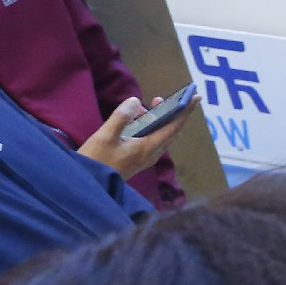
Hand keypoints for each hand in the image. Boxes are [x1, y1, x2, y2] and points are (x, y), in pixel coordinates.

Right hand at [78, 93, 197, 179]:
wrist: (89, 187)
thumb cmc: (96, 161)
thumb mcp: (105, 136)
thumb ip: (121, 117)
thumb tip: (135, 101)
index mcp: (148, 148)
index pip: (174, 127)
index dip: (185, 111)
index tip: (196, 97)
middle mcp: (152, 154)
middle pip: (169, 130)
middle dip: (168, 113)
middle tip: (157, 99)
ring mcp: (146, 158)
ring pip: (159, 135)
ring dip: (155, 120)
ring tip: (138, 109)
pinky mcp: (138, 160)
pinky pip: (150, 140)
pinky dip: (147, 128)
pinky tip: (133, 122)